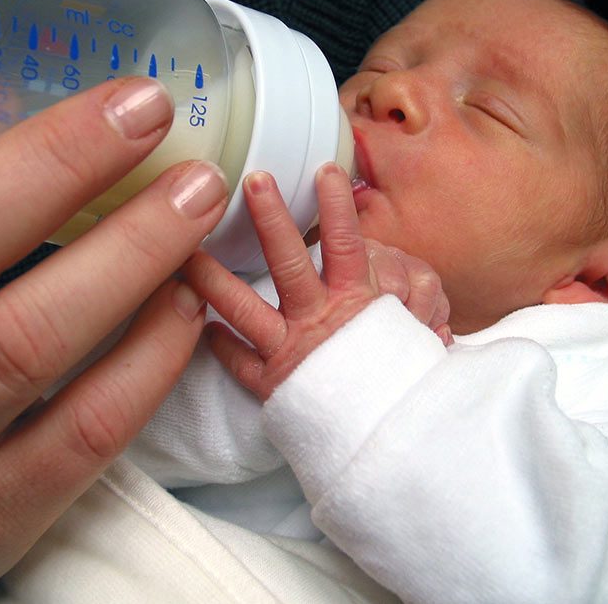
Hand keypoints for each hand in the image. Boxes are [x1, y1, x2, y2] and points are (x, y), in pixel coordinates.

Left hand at [183, 164, 449, 401]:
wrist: (396, 437)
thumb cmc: (406, 381)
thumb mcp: (419, 335)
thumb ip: (417, 307)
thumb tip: (416, 286)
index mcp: (360, 304)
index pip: (349, 245)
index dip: (337, 208)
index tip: (324, 171)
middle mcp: (321, 320)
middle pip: (291, 262)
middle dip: (270, 220)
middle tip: (251, 181)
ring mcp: (292, 351)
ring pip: (246, 308)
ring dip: (216, 279)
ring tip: (188, 250)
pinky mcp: (275, 383)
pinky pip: (239, 363)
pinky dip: (219, 346)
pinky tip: (199, 328)